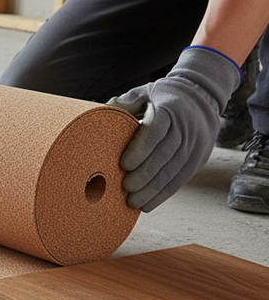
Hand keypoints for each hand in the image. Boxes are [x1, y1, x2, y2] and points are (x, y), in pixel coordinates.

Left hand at [107, 46, 241, 211]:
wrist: (201, 96)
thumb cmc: (161, 97)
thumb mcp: (143, 94)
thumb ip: (123, 104)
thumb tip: (99, 114)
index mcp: (170, 108)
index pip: (157, 130)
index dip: (141, 148)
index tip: (123, 164)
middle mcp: (187, 126)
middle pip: (166, 154)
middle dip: (145, 174)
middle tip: (125, 188)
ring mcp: (196, 144)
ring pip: (175, 170)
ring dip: (153, 190)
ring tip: (132, 202)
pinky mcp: (199, 158)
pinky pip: (181, 179)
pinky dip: (163, 194)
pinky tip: (147, 205)